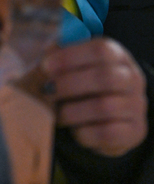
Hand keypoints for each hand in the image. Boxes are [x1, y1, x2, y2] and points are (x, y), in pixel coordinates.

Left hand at [42, 37, 147, 156]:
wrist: (101, 119)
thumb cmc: (79, 84)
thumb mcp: (70, 65)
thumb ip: (59, 56)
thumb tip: (48, 55)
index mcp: (116, 54)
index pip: (100, 50)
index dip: (70, 57)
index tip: (45, 66)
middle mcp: (132, 77)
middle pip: (105, 77)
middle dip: (70, 84)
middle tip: (47, 91)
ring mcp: (137, 105)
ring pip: (105, 107)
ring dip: (73, 111)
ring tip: (57, 114)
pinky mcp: (135, 131)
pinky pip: (108, 133)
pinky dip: (85, 132)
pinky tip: (74, 130)